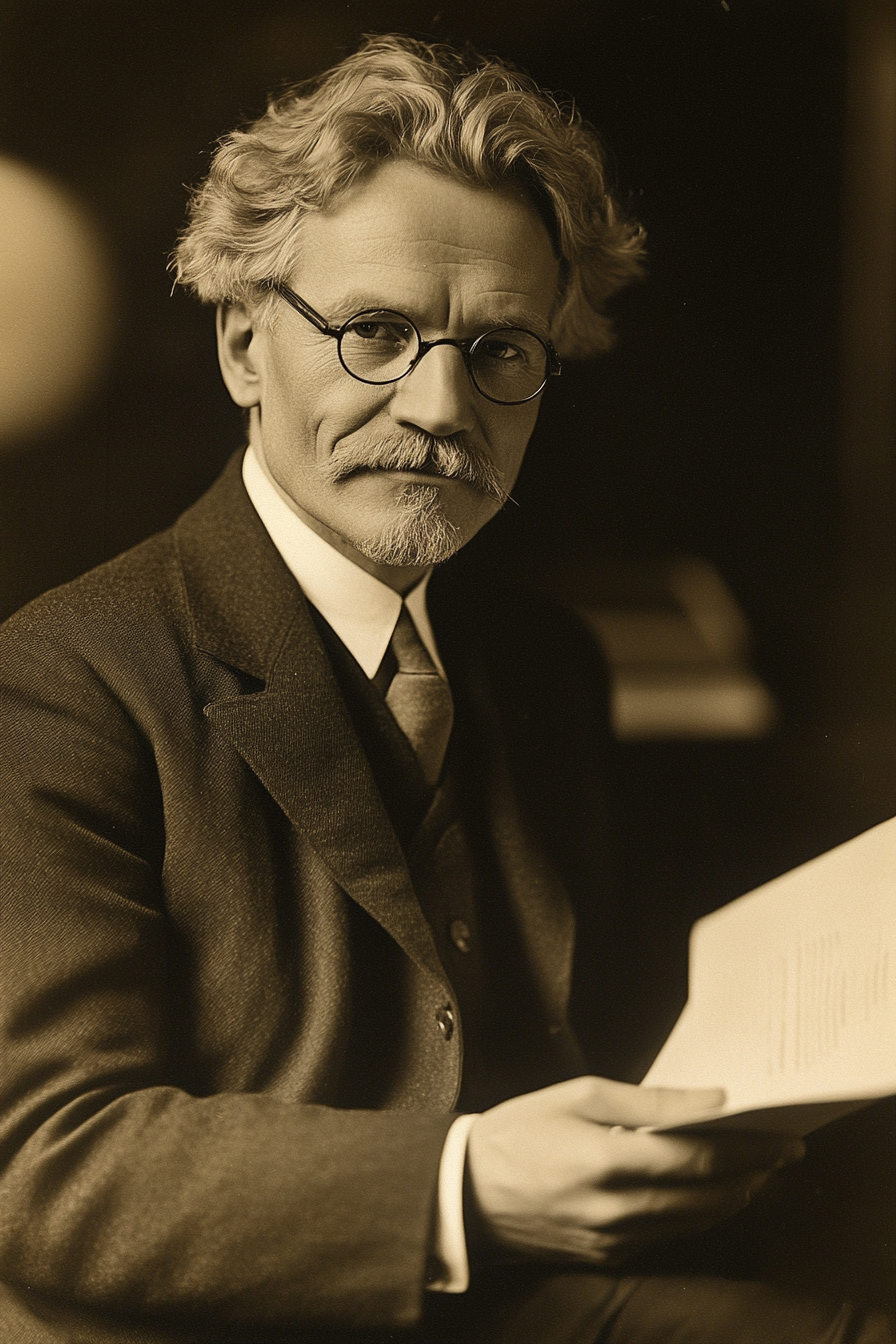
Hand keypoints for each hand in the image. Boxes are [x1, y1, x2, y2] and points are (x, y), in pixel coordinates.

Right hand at [466, 1076, 803, 1266]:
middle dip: (751, 1174)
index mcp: (608, 1161)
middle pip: (706, 1195)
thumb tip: (707, 1100)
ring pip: (693, 1221)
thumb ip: (649, 1101)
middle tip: (782, 1153)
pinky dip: (697, 1214)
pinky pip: (668, 1236)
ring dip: (731, 1197)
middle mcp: (617, 1209)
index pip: (699, 1159)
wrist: (467, 1191)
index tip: (780, 1138)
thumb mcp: (579, 1095)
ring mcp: (613, 1239)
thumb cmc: (520, 1132)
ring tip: (756, 1172)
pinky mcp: (607, 1256)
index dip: (747, 1150)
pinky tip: (710, 1195)